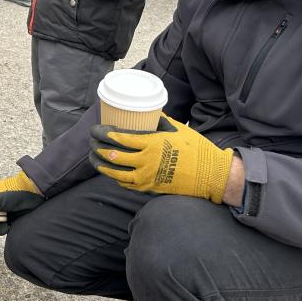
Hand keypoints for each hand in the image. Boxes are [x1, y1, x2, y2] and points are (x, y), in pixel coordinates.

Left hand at [89, 116, 233, 203]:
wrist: (211, 175)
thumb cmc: (196, 149)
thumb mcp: (177, 129)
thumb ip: (160, 121)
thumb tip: (148, 111)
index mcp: (151, 143)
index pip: (119, 138)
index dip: (103, 133)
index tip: (95, 129)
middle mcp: (145, 161)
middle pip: (112, 155)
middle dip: (97, 147)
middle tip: (91, 141)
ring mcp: (146, 177)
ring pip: (114, 173)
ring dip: (100, 165)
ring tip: (92, 158)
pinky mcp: (149, 189)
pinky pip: (126, 184)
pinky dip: (115, 178)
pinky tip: (110, 172)